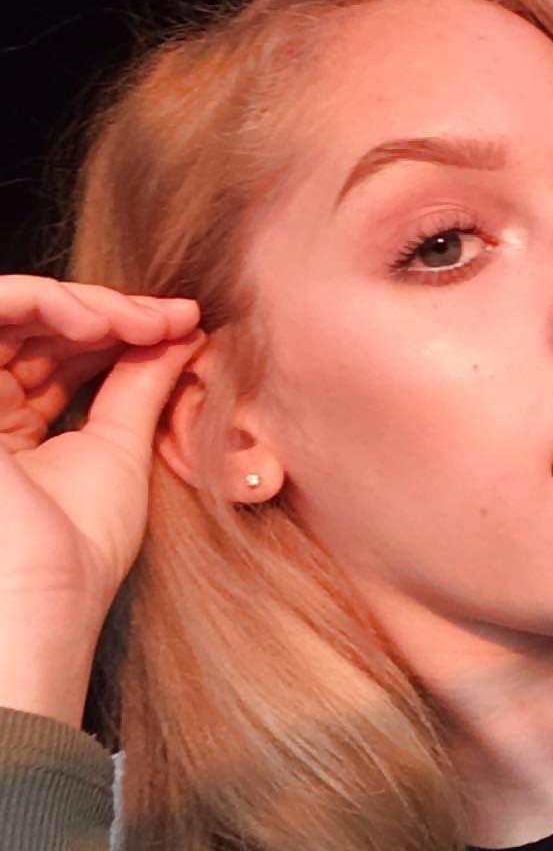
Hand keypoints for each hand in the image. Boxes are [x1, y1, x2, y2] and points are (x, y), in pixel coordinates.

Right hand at [0, 275, 203, 722]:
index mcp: (14, 428)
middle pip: (39, 328)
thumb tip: (182, 330)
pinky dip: (44, 303)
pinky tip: (103, 320)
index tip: (184, 324)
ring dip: (85, 304)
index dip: (120, 330)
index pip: (61, 354)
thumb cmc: (77, 548)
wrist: (39, 602)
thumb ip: (140, 383)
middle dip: (113, 313)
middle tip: (174, 319)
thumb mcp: (120, 448)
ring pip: (12, 312)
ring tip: (144, 321)